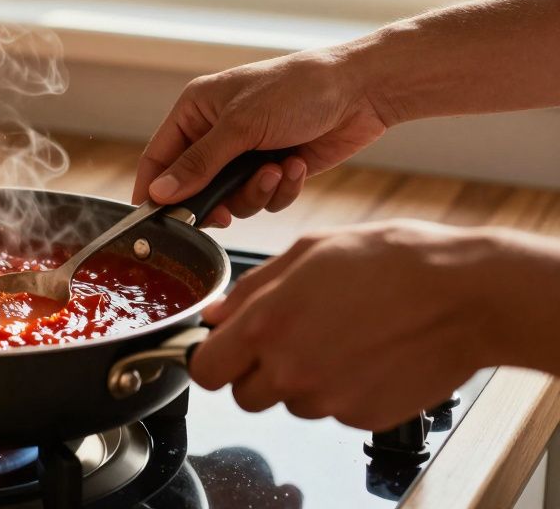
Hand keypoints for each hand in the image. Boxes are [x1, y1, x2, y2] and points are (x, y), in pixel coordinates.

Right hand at [133, 50, 388, 225]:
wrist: (361, 91)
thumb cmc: (296, 90)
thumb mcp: (240, 126)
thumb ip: (198, 164)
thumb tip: (159, 193)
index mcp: (196, 110)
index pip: (159, 156)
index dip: (153, 189)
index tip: (149, 222)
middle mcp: (217, 133)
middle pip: (194, 187)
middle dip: (214, 200)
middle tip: (223, 213)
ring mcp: (247, 154)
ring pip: (231, 199)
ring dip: (255, 193)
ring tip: (276, 171)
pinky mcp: (276, 170)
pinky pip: (265, 199)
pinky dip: (282, 189)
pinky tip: (296, 165)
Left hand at [189, 220, 504, 430]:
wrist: (464, 294)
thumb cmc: (391, 262)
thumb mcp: (308, 251)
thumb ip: (252, 288)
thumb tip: (217, 314)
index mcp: (264, 325)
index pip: (205, 370)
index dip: (213, 359)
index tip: (226, 349)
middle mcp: (288, 369)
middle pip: (244, 396)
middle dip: (257, 373)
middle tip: (292, 339)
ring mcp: (326, 399)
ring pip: (290, 403)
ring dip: (302, 380)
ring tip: (341, 338)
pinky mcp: (361, 417)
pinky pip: (333, 412)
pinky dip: (342, 390)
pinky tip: (367, 354)